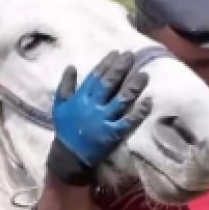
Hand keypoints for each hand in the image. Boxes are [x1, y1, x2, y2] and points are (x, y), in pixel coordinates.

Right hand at [46, 50, 152, 185]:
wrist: (69, 157)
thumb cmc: (66, 129)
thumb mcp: (59, 105)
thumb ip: (65, 85)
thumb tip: (71, 65)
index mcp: (80, 98)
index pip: (95, 77)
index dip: (107, 64)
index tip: (117, 53)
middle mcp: (92, 107)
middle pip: (109, 84)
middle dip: (121, 69)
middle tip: (132, 56)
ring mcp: (104, 120)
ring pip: (121, 100)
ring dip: (133, 87)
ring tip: (144, 74)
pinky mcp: (114, 134)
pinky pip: (128, 122)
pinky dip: (139, 112)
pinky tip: (148, 101)